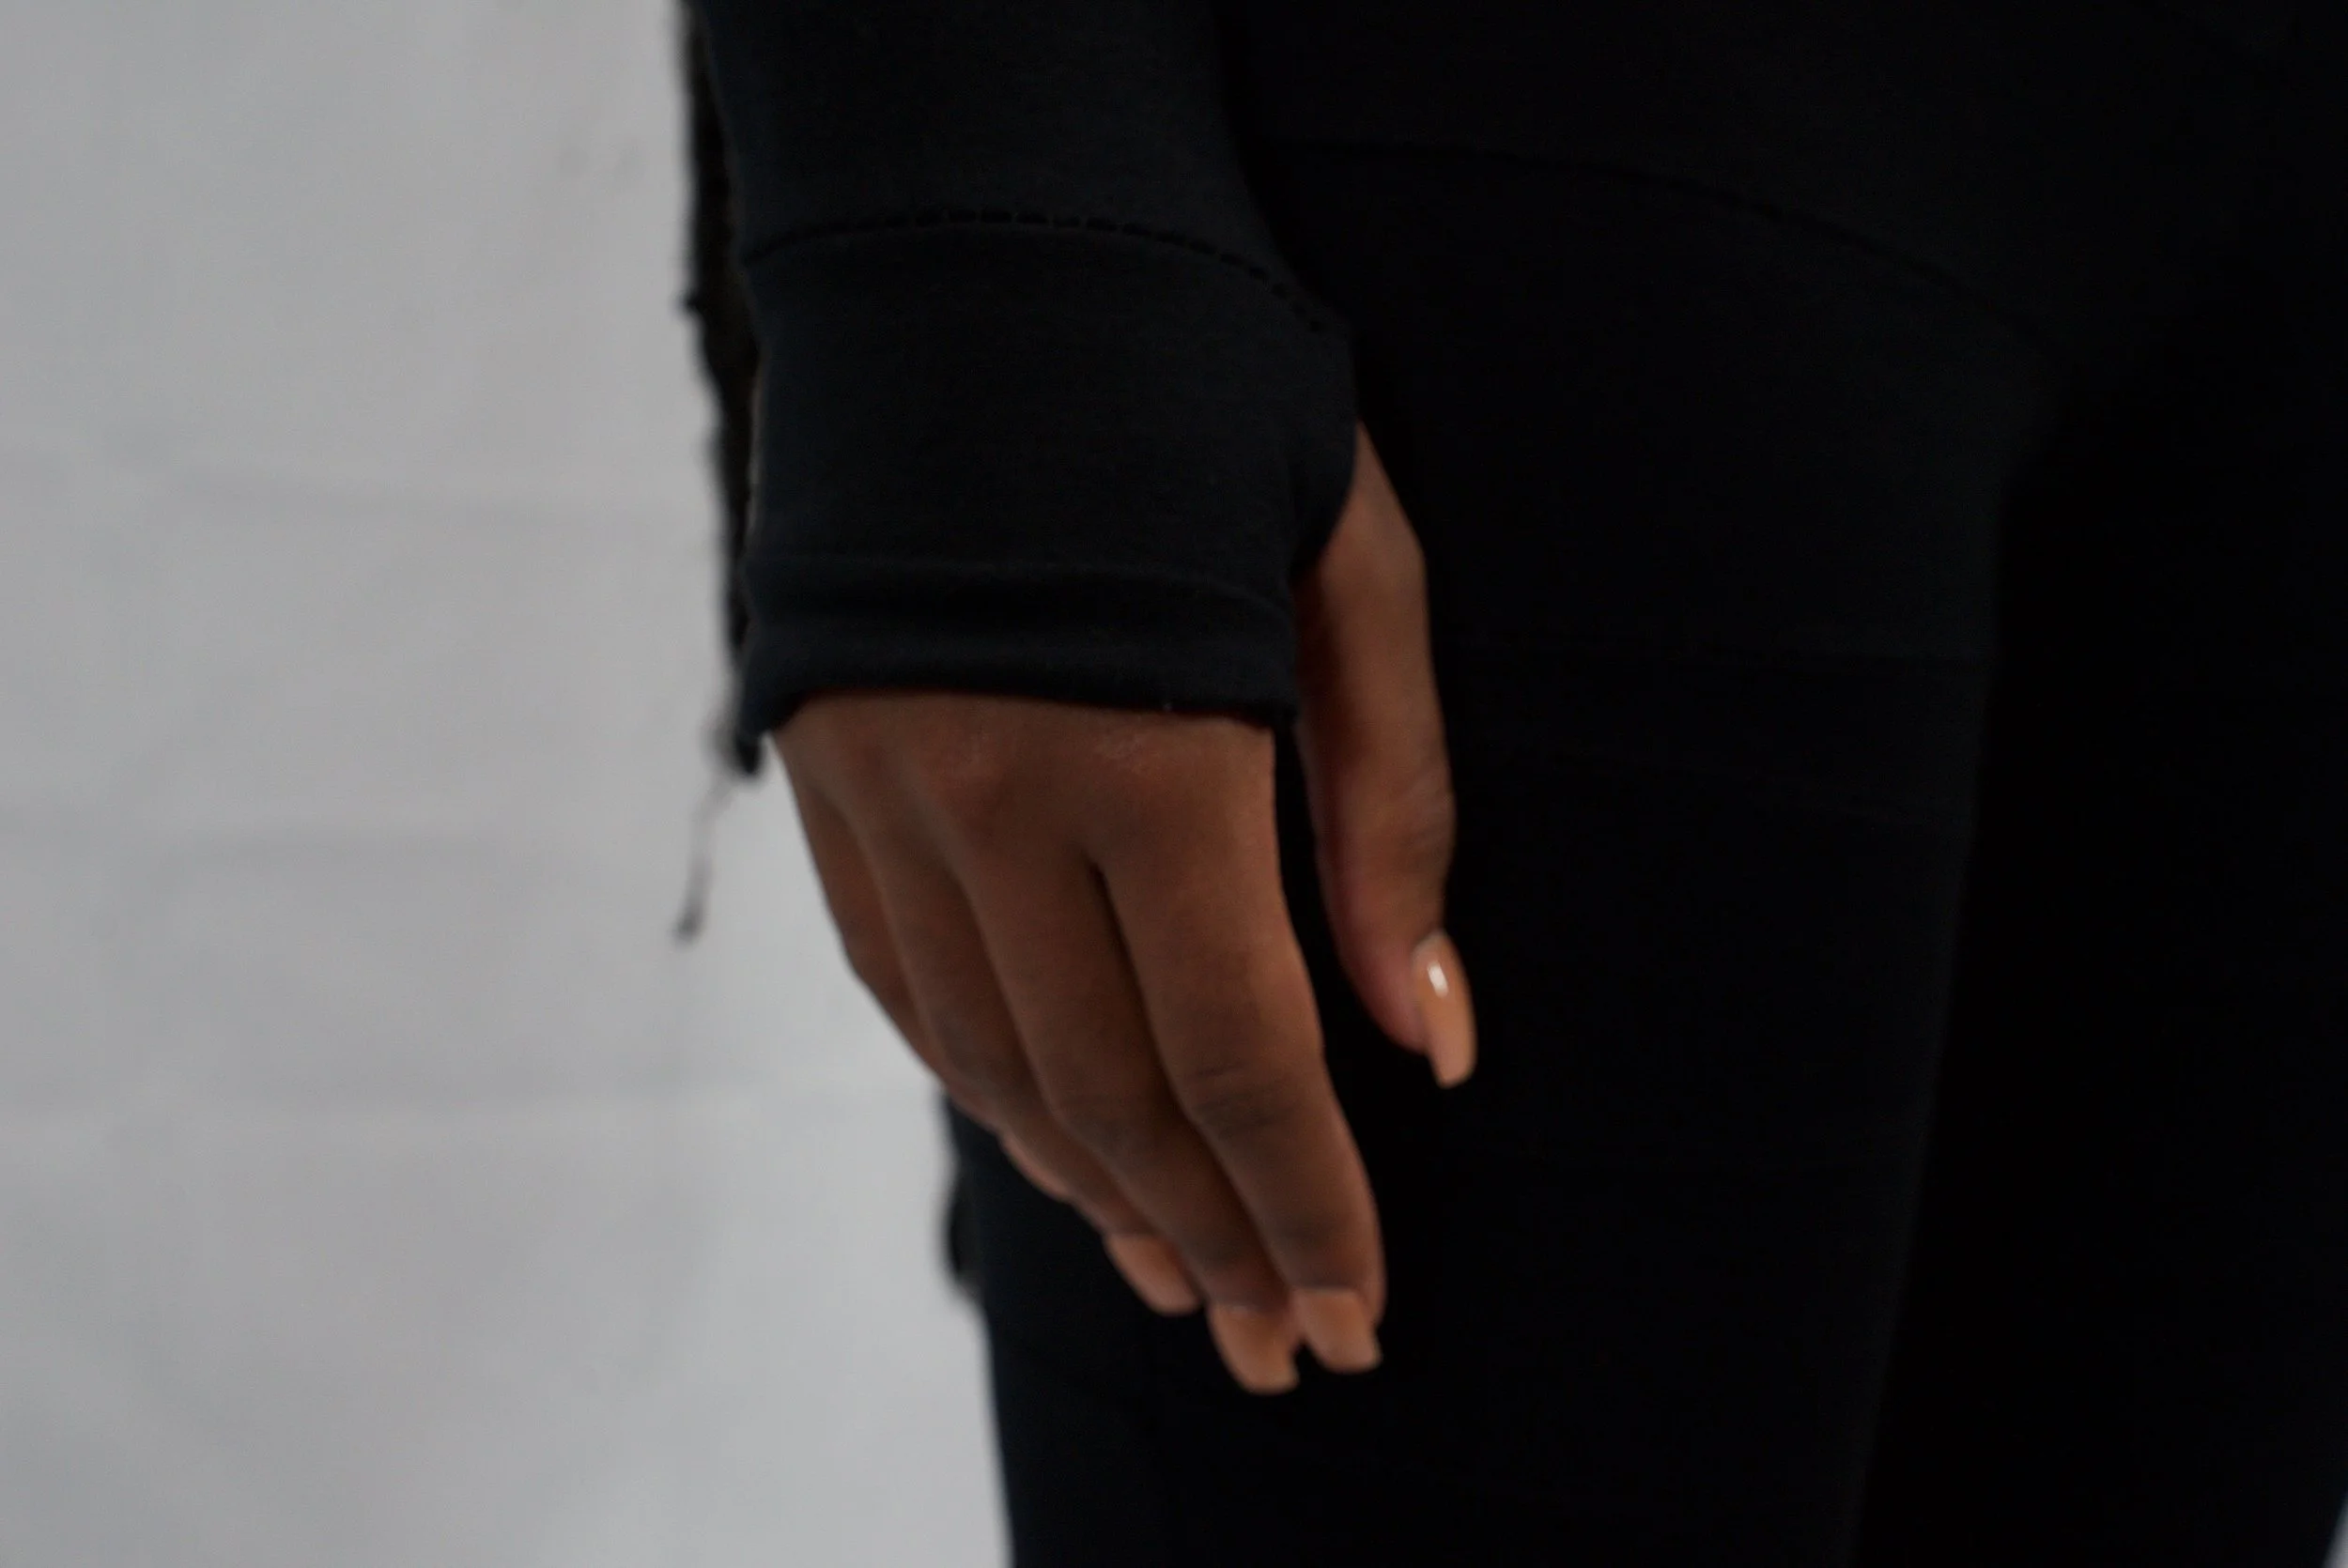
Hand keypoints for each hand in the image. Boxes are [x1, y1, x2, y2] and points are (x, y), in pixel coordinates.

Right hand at [775, 422, 1474, 1393]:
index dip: (1306, 1198)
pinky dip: (990, 1088)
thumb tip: (1428, 1037)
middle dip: (1215, 1232)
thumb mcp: (1352, 567)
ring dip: (1097, 1191)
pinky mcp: (822, 770)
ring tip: (1187, 1279)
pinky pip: (906, 985)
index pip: (1237, 1048)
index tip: (1357, 1309)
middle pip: (1110, 1089)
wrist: (965, 245)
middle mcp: (986, 798)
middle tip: (1288, 1346)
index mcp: (1143, 747)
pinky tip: (1056, 1150)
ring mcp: (880, 791)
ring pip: (993, 1060)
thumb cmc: (1203, 381)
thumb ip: (1391, 810)